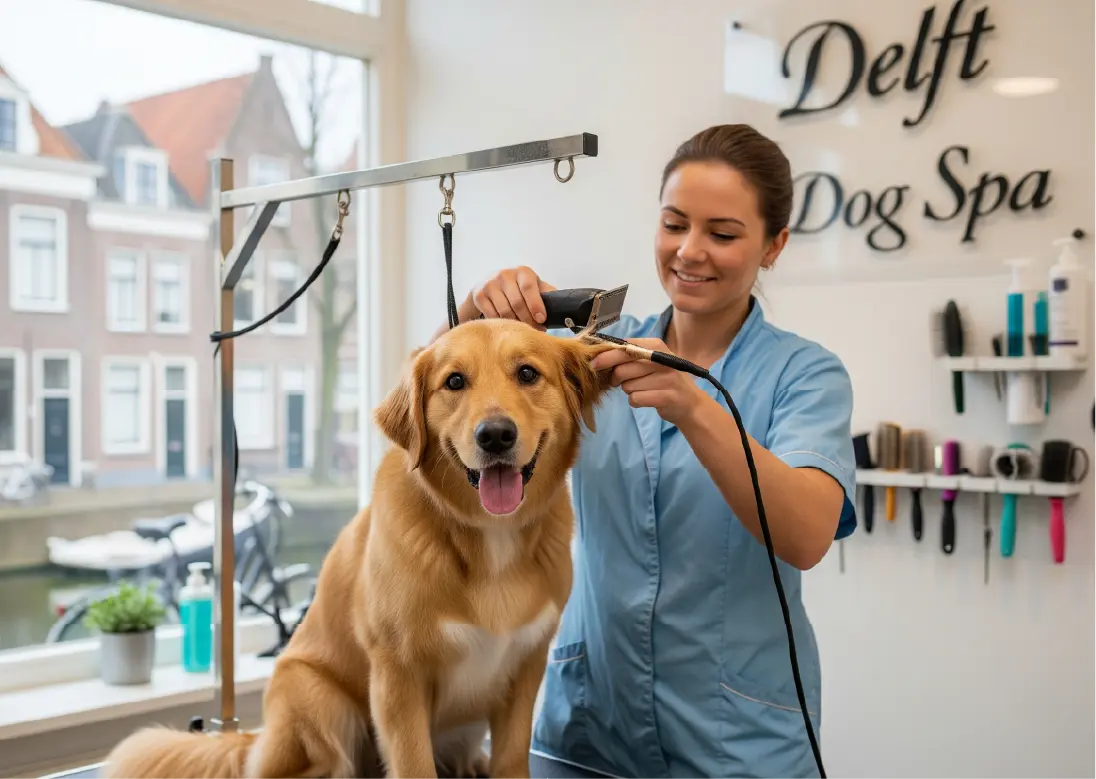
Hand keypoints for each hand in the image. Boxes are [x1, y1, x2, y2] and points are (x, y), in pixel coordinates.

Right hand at [459, 266, 556, 329]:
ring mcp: (490, 284)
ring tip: (522, 330)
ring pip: (505, 311)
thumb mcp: (534, 287)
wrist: (487, 285)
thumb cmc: (517, 289)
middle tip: (534, 330)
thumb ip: (547, 294)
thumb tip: (565, 305)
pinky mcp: (479, 294)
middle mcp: (505, 274)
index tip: (542, 319)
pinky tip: (506, 325)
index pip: (529, 287)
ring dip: (515, 324)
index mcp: (523, 272)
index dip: (536, 305)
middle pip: (517, 302)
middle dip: (528, 320)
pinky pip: (492, 315)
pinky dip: (501, 323)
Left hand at [590, 339, 705, 426]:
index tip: (593, 364)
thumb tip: (598, 357)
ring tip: (642, 389)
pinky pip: (635, 399)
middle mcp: (662, 359)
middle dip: (615, 378)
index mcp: (656, 346)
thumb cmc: (663, 380)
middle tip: (619, 382)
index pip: (624, 348)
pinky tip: (646, 399)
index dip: (606, 356)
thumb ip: (629, 356)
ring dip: (629, 391)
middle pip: (622, 369)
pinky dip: (636, 401)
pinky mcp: (666, 396)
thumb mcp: (651, 361)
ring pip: (627, 386)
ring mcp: (667, 378)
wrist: (690, 403)